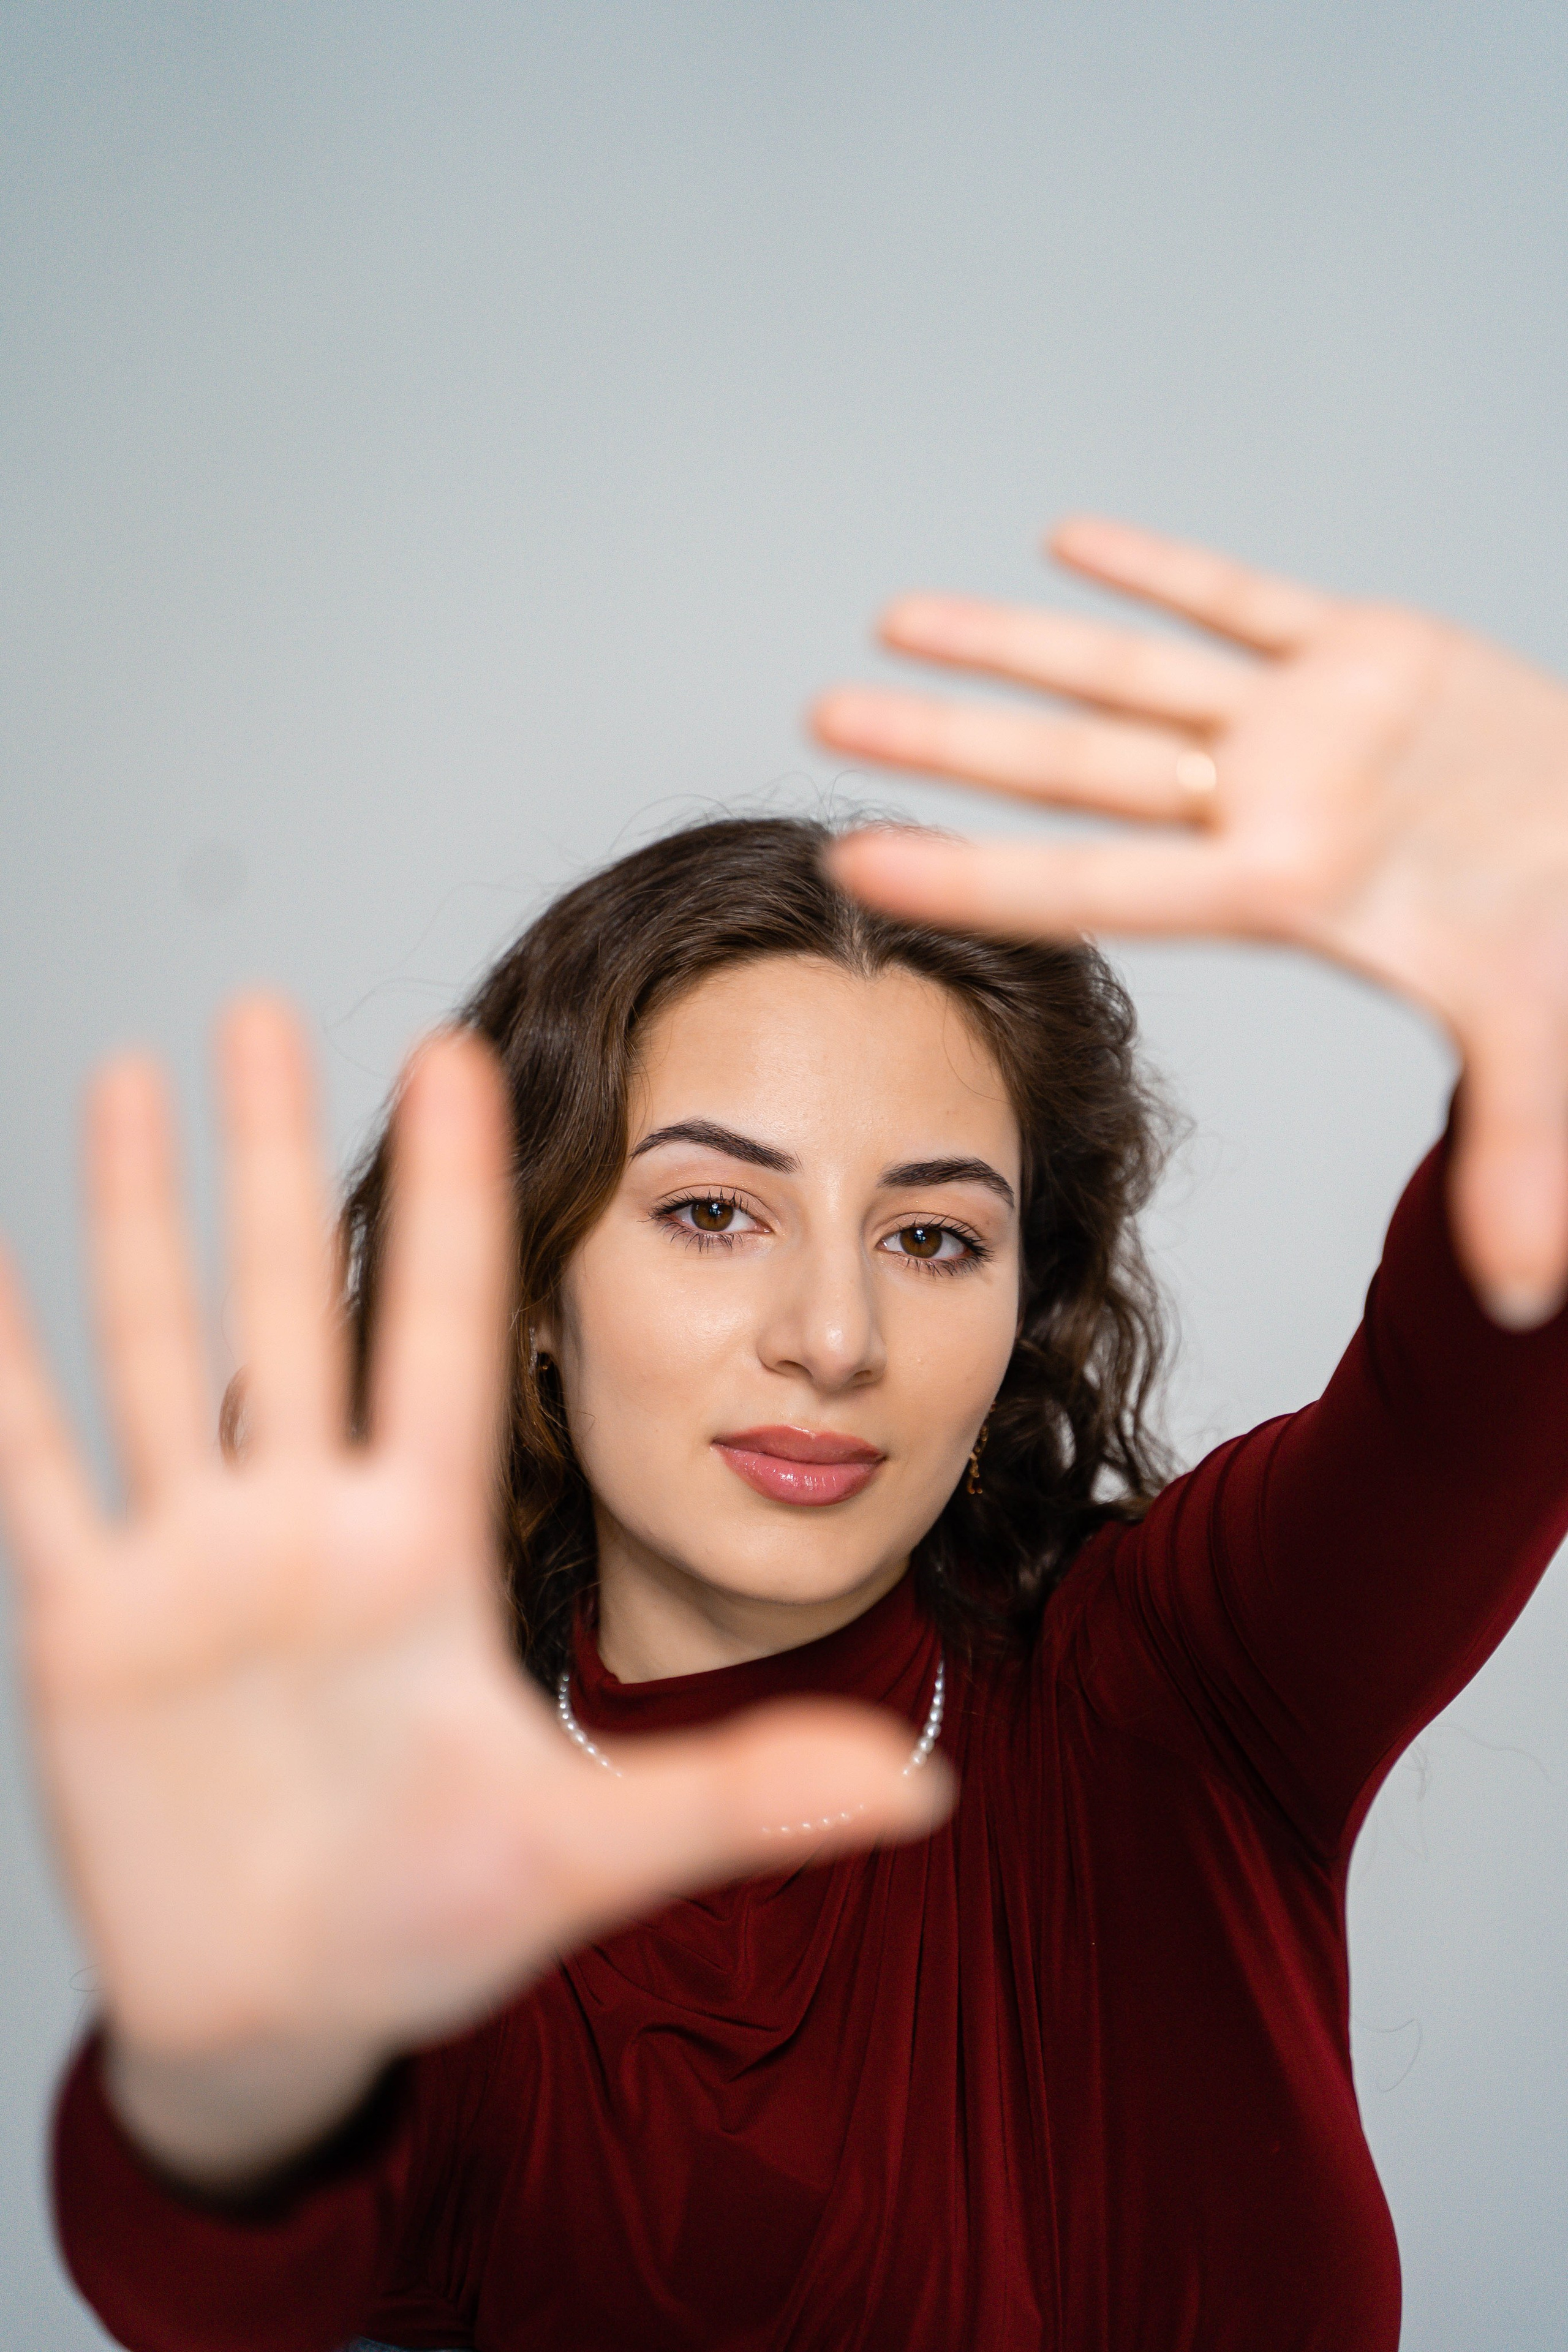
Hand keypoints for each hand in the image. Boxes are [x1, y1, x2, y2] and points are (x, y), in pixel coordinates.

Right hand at [0, 1002, 946, 2184]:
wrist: (292, 2010)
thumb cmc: (436, 1920)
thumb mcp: (588, 1856)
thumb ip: (741, 1801)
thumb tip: (930, 1786)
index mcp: (424, 1548)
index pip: (439, 1331)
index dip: (449, 1195)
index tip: (461, 1055)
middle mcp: (305, 1526)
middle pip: (290, 1302)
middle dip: (272, 1155)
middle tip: (269, 1005)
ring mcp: (193, 1566)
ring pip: (159, 1352)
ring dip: (141, 1217)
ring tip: (136, 1074)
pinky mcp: (90, 1628)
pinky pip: (33, 1471)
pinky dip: (4, 1370)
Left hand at [813, 518, 1567, 1327]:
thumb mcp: (1542, 1032)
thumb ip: (1515, 1152)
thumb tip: (1519, 1296)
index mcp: (1281, 890)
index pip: (1093, 884)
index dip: (971, 871)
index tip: (852, 858)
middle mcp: (1266, 808)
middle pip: (1072, 770)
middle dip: (949, 741)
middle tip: (820, 719)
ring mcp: (1304, 727)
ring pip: (1129, 673)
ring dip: (1015, 643)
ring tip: (895, 618)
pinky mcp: (1366, 651)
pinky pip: (1242, 600)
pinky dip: (1162, 570)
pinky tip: (1066, 543)